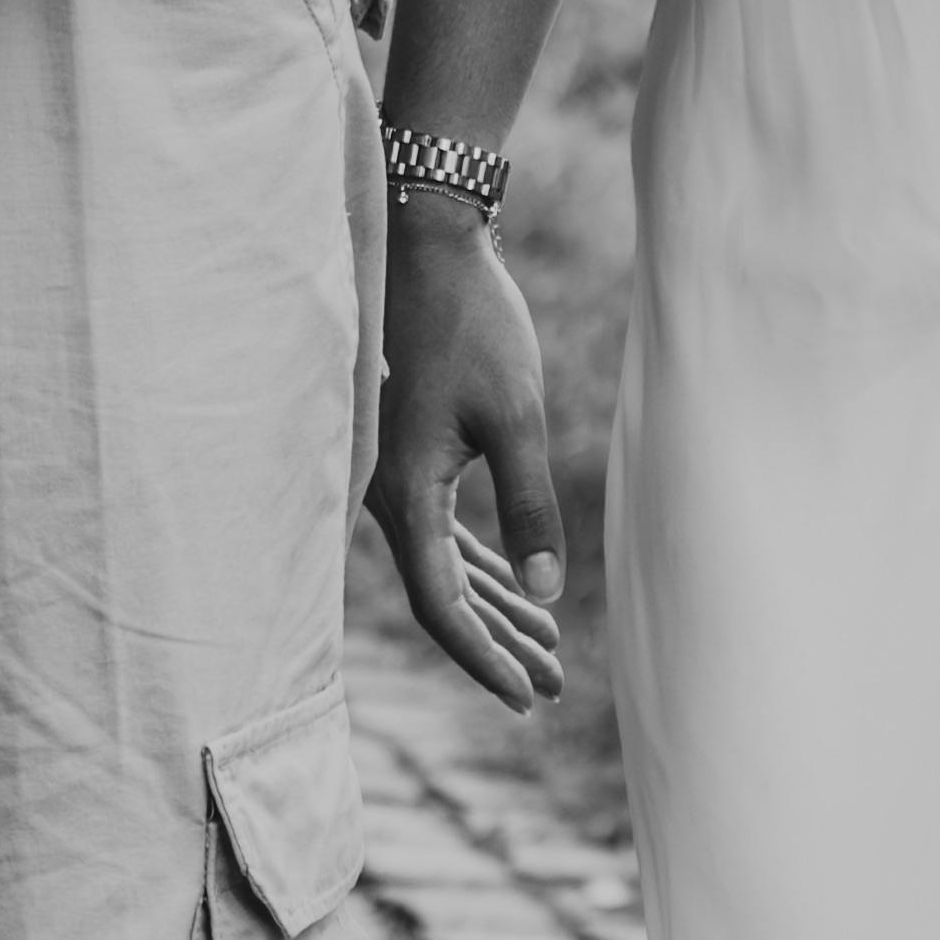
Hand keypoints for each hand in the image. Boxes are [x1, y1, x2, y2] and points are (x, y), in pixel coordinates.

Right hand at [368, 195, 572, 710]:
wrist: (427, 242)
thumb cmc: (471, 323)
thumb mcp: (515, 415)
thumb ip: (529, 507)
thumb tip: (545, 594)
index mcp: (404, 493)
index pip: (442, 605)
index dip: (484, 658)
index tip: (529, 697)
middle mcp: (385, 491)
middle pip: (442, 594)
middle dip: (497, 642)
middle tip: (554, 684)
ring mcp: (393, 472)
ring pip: (445, 564)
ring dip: (495, 604)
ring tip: (550, 647)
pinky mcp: (409, 450)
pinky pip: (443, 528)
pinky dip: (483, 561)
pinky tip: (520, 584)